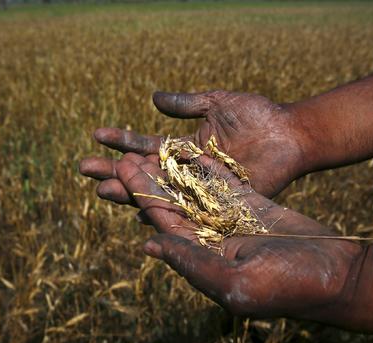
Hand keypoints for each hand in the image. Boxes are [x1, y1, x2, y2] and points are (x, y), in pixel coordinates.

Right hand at [80, 90, 313, 205]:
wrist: (289, 134)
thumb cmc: (257, 116)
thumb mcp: (217, 103)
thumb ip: (187, 104)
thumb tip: (152, 98)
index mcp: (186, 147)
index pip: (146, 146)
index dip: (122, 140)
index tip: (96, 135)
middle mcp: (188, 171)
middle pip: (144, 173)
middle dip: (114, 170)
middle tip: (84, 169)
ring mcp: (201, 189)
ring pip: (159, 193)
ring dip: (130, 191)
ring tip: (102, 189)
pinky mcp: (217, 203)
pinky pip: (186, 211)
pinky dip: (164, 213)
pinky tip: (139, 213)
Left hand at [112, 152, 359, 318]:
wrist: (339, 275)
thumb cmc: (290, 286)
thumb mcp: (236, 280)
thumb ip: (192, 262)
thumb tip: (149, 244)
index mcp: (204, 259)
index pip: (164, 224)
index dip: (140, 197)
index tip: (119, 172)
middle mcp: (213, 239)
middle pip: (172, 205)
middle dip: (148, 181)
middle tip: (122, 156)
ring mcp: (233, 221)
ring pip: (193, 191)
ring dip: (170, 171)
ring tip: (147, 148)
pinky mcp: (254, 205)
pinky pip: (223, 183)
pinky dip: (205, 166)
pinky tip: (186, 150)